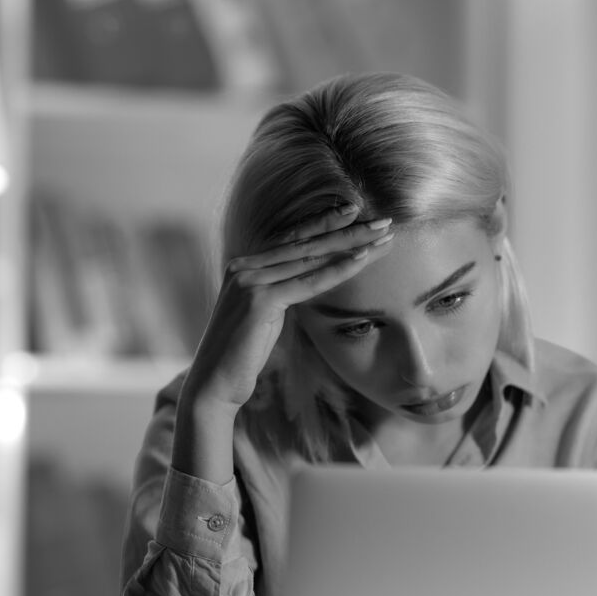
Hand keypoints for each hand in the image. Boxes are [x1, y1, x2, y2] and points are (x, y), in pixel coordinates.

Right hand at [182, 204, 394, 416]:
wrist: (215, 383)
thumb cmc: (243, 354)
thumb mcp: (266, 316)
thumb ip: (282, 293)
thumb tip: (309, 282)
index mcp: (244, 267)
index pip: (292, 240)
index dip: (324, 223)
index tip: (354, 212)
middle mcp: (245, 267)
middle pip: (306, 244)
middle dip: (347, 231)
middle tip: (382, 221)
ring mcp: (250, 281)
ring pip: (310, 258)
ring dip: (351, 245)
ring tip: (381, 236)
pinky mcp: (259, 301)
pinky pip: (308, 283)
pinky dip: (337, 271)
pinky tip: (361, 260)